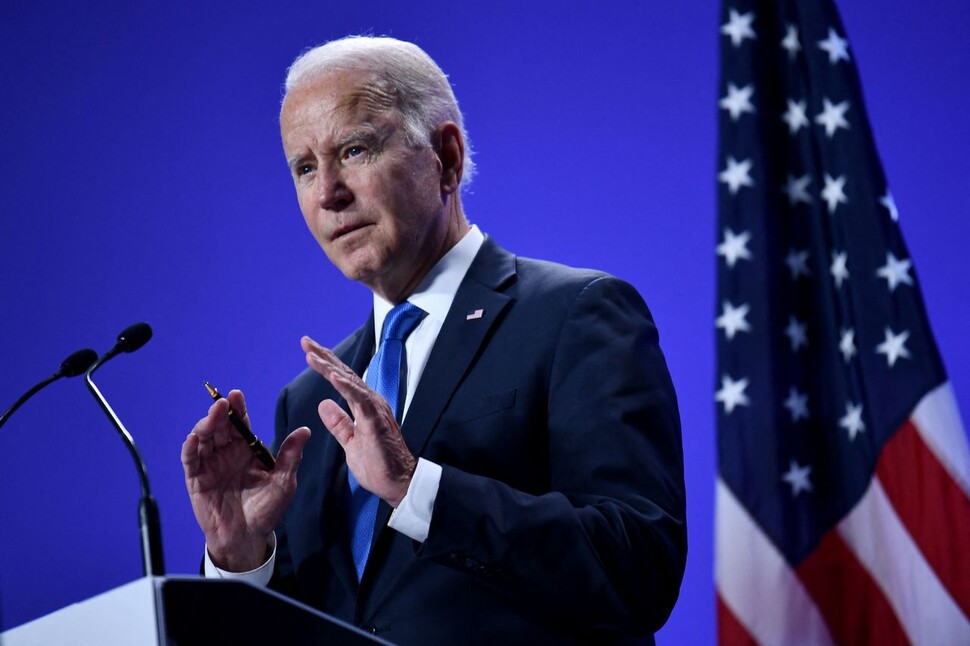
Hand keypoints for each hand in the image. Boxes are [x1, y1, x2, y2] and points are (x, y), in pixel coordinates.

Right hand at [181, 389, 309, 571]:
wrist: (247, 538)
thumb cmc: (266, 510)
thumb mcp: (283, 482)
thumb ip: (290, 457)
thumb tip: (305, 430)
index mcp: (247, 450)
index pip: (241, 424)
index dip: (237, 409)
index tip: (236, 395)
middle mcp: (227, 453)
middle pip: (220, 427)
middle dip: (220, 413)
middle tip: (222, 402)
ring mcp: (210, 465)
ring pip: (204, 439)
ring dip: (206, 425)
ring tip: (212, 416)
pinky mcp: (197, 479)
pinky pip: (191, 461)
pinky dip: (190, 448)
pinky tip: (194, 439)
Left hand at [301, 335, 415, 506]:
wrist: (398, 482)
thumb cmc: (378, 465)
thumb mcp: (350, 442)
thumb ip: (339, 423)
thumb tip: (323, 404)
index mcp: (364, 407)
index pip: (342, 380)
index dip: (325, 364)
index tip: (308, 351)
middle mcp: (370, 402)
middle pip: (344, 374)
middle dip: (324, 356)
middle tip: (305, 340)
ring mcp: (375, 409)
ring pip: (349, 382)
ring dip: (330, 367)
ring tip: (312, 354)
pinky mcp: (376, 420)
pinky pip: (359, 399)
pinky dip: (345, 386)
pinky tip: (332, 375)